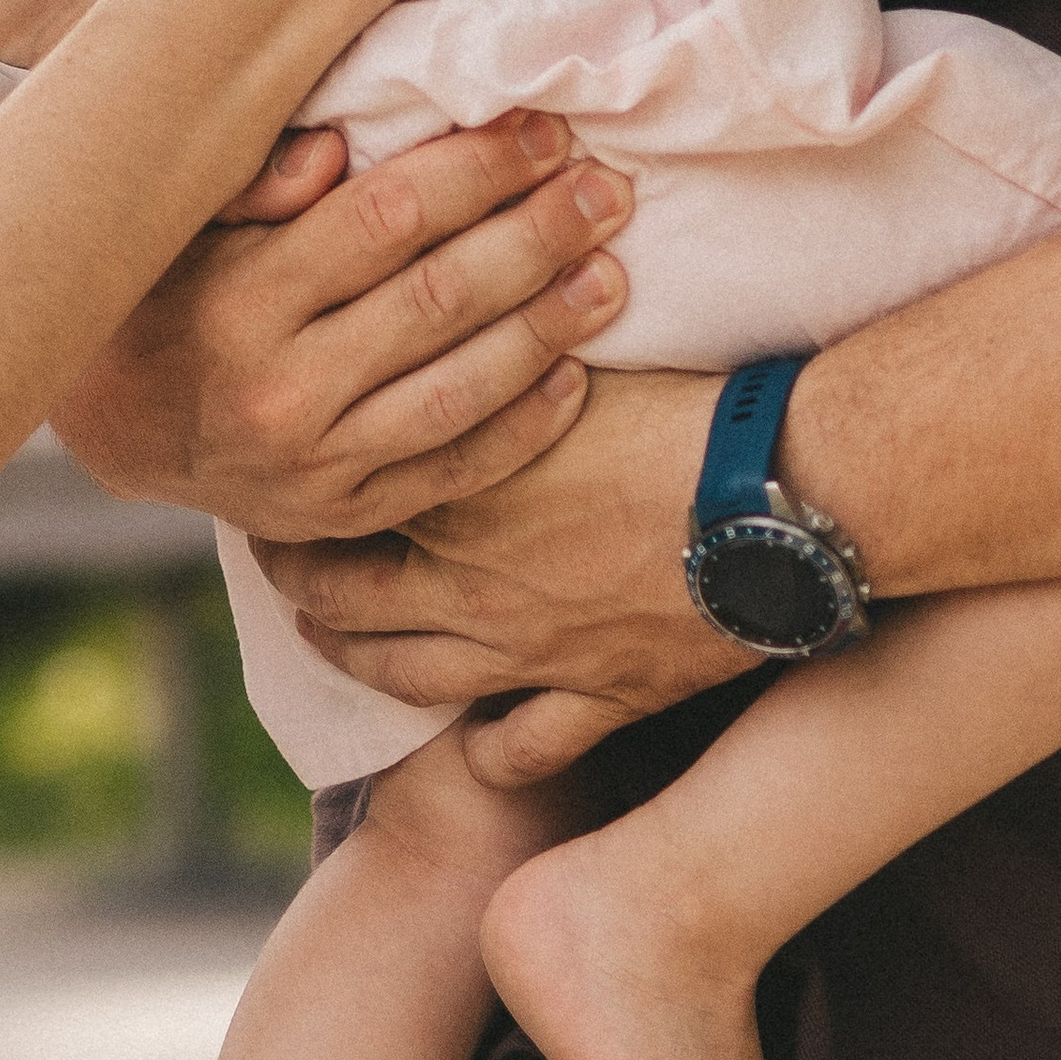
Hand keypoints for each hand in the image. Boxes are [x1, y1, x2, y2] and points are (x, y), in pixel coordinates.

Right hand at [51, 112, 645, 532]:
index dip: (474, 170)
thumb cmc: (172, 290)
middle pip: (438, 299)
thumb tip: (333, 149)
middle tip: (607, 190)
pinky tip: (576, 377)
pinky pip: (451, 472)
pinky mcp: (343, 514)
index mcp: (245, 296)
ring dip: (547, 329)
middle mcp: (281, 385)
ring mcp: (315, 463)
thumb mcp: (186, 224)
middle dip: (536, 237)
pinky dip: (521, 428)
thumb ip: (257, 182)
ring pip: (458, 392)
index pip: (385, 219)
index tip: (543, 131)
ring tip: (612, 275)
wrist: (119, 426)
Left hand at [250, 365, 743, 783]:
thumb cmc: (683, 404)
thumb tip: (460, 308)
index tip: (284, 470)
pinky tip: (477, 738)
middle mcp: (471, 580)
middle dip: (300, 578)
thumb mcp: (569, 352)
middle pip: (345, 594)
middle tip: (282, 561)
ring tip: (330, 639)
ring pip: (406, 676)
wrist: (778, 492)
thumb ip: (499, 349)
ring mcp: (528, 652)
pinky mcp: (597, 698)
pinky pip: (519, 751)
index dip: (303, 485)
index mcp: (458, 486)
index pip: (343, 492)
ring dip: (355, 659)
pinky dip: (489, 749)